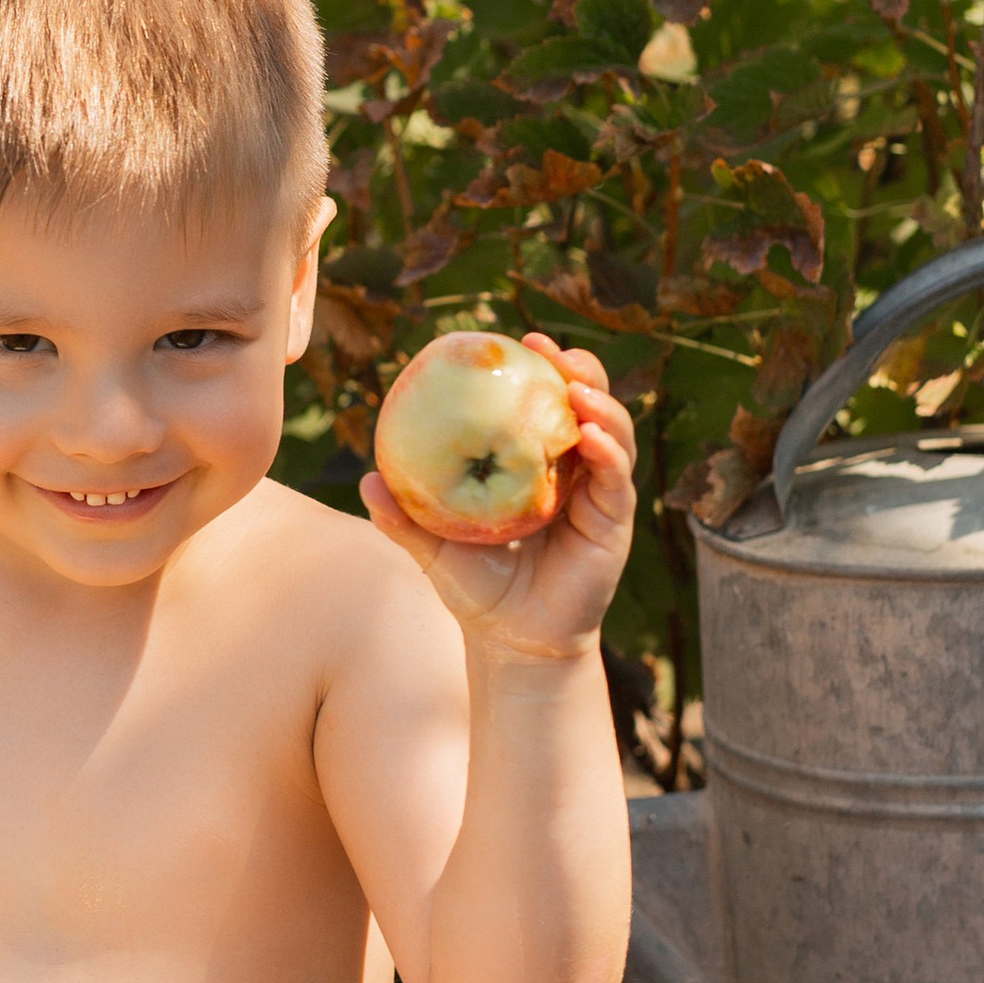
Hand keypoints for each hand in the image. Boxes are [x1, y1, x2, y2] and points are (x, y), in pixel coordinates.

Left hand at [361, 336, 635, 663]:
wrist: (512, 642)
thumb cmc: (475, 589)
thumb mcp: (435, 549)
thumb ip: (404, 518)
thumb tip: (366, 481)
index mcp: (534, 463)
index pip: (544, 402)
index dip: (540, 367)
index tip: (520, 339)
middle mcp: (572, 471)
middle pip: (589, 405)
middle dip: (580, 370)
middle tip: (553, 354)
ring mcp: (597, 495)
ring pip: (613, 433)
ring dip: (601, 404)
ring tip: (577, 388)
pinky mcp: (613, 523)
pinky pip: (617, 479)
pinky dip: (609, 453)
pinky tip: (590, 437)